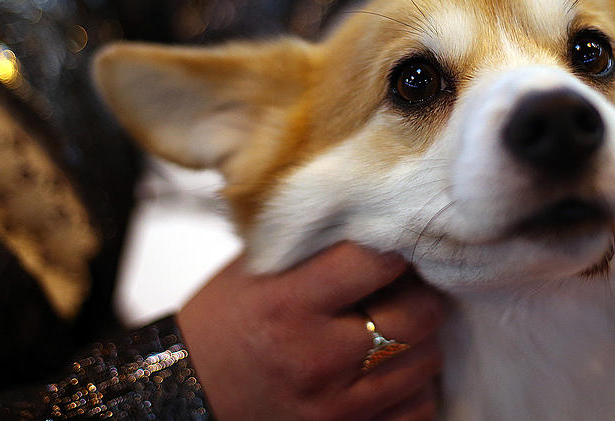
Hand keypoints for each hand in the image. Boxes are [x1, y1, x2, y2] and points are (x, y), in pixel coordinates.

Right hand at [178, 242, 446, 420]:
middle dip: (421, 292)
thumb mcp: (256, 267)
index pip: (377, 261)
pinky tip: (389, 366)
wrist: (188, 393)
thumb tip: (377, 213)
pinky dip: (414, 385)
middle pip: (417, 314)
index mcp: (288, 302)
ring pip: (426, 360)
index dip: (397, 244)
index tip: (396, 242)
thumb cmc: (225, 320)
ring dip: (420, 338)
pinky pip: (419, 407)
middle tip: (406, 285)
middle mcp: (316, 356)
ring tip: (395, 324)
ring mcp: (335, 404)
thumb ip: (314, 241)